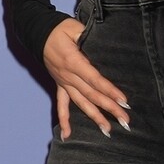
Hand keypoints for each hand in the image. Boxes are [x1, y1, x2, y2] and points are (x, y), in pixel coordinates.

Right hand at [43, 18, 129, 139]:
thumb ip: (88, 37)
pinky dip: (64, 121)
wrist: (38, 32)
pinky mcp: (59, 85)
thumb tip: (103, 46)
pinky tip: (67, 135)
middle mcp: (68, 76)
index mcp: (73, 61)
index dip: (109, 91)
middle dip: (109, 108)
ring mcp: (63, 82)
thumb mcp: (75, 28)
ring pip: (81, 103)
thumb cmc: (59, 29)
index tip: (123, 101)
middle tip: (125, 120)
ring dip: (94, 117)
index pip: (95, 80)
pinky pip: (61, 106)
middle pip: (92, 95)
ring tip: (108, 130)